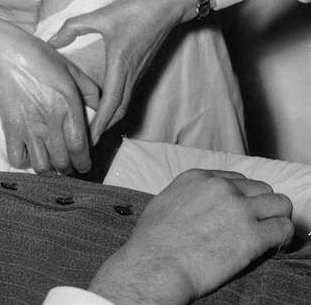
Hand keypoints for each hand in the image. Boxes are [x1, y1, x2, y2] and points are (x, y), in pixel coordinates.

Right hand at [0, 18, 100, 172]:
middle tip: (67, 163)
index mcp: (67, 105)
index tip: (84, 164)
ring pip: (42, 166)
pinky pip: (17, 158)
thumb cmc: (38, 56)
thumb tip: (100, 111)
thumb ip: (90, 91)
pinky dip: (24, 160)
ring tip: (49, 160)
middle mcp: (49, 120)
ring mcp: (28, 126)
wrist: (4, 51)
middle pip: (63, 162)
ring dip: (48, 168)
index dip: (84, 163)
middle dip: (68, 168)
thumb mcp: (71, 68)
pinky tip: (29, 150)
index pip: (80, 147)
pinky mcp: (9, 127)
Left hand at [47, 0, 192, 142]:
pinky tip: (101, 106)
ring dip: (108, 118)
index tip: (90, 139)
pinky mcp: (138, 67)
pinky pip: (126, 93)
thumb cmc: (135, 10)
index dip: (100, 123)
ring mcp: (136, 72)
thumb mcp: (101, 15)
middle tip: (85, 141)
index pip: (111, 102)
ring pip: (123, 103)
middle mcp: (130, 74)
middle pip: (118, 110)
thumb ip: (74, 27)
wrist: (167, 6)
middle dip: (103, 128)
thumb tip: (51, 41)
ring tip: (90, 129)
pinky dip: (114, 105)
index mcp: (120, 65)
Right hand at [88, 169, 294, 304]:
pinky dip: (282, 238)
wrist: (157, 261)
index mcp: (199, 177)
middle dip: (263, 207)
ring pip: (281, 204)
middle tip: (258, 226)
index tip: (242, 213)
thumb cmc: (154, 238)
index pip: (239, 180)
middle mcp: (222, 188)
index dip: (243, 198)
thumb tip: (197, 206)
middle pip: (263, 189)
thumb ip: (188, 196)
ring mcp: (239, 210)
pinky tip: (270, 247)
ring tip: (268, 236)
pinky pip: (284, 229)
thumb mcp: (166, 201)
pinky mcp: (252, 236)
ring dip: (277, 219)